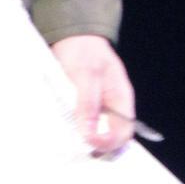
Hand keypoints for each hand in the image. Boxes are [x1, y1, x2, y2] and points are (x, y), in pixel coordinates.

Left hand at [51, 34, 135, 155]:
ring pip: (95, 132)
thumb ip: (88, 103)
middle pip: (110, 136)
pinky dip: (73, 128)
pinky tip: (61, 130)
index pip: (123, 132)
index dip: (108, 143)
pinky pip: (81, 122)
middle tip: (75, 149)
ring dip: (82, 139)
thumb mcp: (86, 75)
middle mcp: (112, 107)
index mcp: (121, 100)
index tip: (88, 143)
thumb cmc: (83, 50)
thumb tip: (88, 134)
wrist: (71, 34)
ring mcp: (98, 106)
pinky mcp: (82, 104)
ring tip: (67, 143)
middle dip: (95, 146)